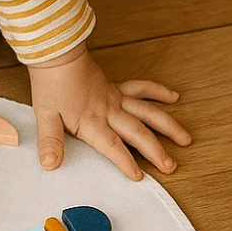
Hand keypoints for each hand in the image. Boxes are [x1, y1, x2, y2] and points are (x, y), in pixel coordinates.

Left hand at [28, 44, 191, 179]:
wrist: (56, 54)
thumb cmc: (50, 84)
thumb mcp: (45, 117)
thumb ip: (50, 142)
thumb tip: (49, 164)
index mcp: (92, 122)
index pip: (112, 146)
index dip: (125, 162)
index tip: (139, 176)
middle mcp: (109, 111)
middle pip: (137, 133)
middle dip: (155, 151)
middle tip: (171, 166)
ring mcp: (115, 98)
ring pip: (147, 112)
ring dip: (168, 126)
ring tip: (185, 139)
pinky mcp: (115, 87)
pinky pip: (141, 88)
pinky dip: (158, 91)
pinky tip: (173, 97)